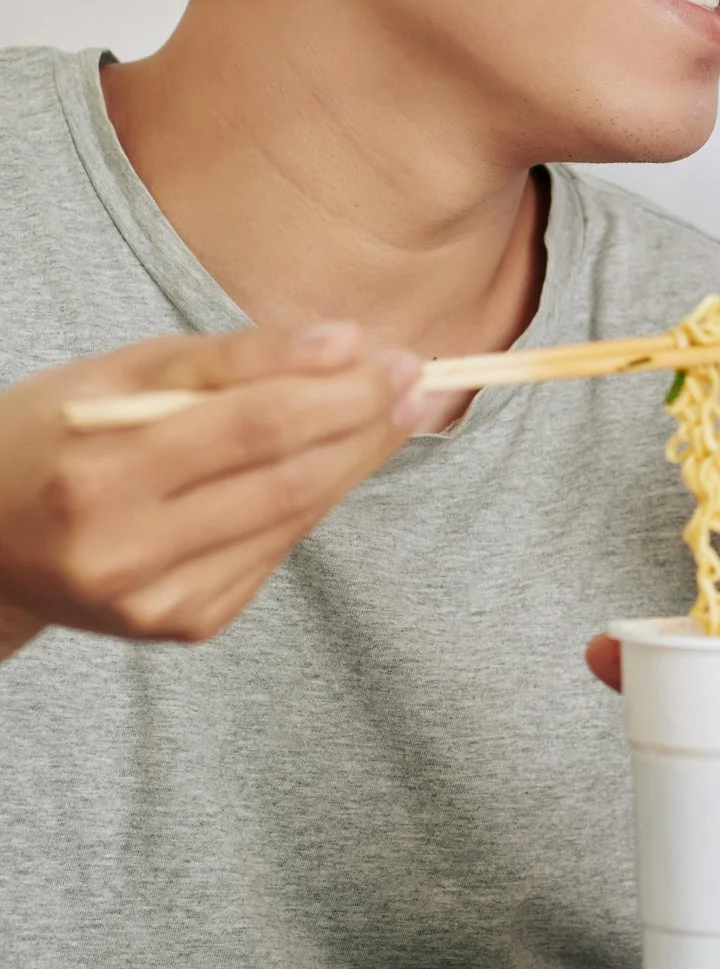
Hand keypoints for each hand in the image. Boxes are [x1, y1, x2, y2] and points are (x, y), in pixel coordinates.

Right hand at [0, 324, 422, 657]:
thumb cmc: (56, 436)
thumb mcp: (121, 374)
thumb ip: (233, 357)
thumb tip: (346, 342)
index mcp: (99, 475)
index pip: (255, 427)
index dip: (341, 391)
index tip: (395, 355)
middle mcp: (125, 553)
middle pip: (288, 480)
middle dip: (365, 424)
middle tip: (415, 379)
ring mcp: (156, 602)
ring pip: (294, 520)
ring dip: (357, 460)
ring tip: (393, 411)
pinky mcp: (183, 626)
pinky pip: (274, 553)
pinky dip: (312, 501)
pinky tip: (332, 461)